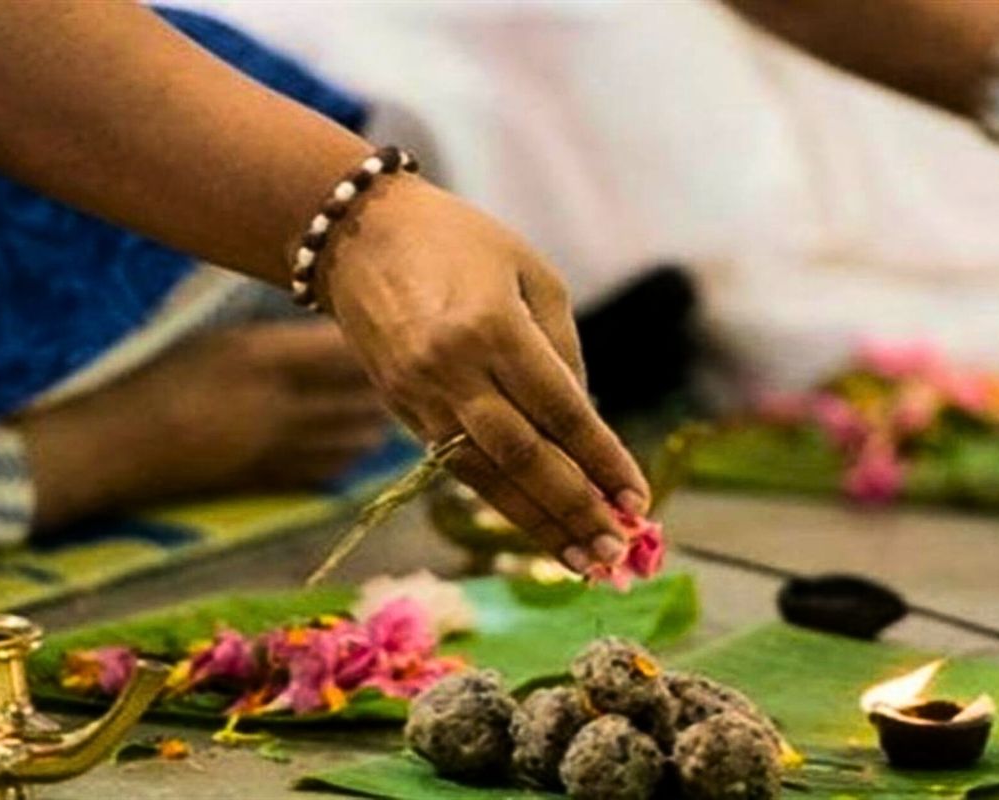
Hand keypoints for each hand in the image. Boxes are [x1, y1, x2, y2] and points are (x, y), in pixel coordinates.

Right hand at [20, 321, 386, 528]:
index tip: (398, 326)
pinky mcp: (274, 480)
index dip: (377, 340)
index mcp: (260, 357)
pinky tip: (362, 437)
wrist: (117, 447)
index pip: (344, 348)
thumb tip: (347, 330)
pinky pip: (335, 467)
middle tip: (410, 364)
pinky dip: (357, 451)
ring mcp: (279, 448)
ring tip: (391, 399)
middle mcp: (278, 404)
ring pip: (359, 436)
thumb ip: (283, 337)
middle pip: (362, 395)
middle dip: (391, 381)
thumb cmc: (164, 378)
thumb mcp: (221, 340)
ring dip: (381, 418)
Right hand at [323, 177, 649, 570]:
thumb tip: (584, 423)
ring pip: (486, 476)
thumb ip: (562, 350)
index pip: (561, 413)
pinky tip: (534, 527)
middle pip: (523, 457)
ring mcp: (421, 396)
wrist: (360, 234)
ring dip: (537, 524)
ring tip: (582, 562)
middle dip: (575, 509)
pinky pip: (457, 466)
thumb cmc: (461, 242)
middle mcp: (454, 370)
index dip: (603, 462)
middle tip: (616, 551)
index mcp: (493, 327)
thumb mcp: (531, 273)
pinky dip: (500, 500)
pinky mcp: (402, 410)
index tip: (639, 500)